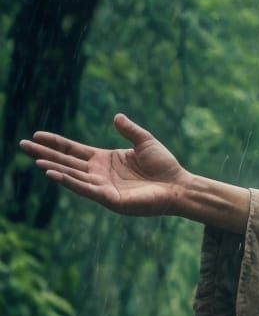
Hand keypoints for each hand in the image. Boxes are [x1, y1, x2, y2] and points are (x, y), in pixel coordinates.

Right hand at [17, 113, 190, 216]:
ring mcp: (104, 187)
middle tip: (22, 145)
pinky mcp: (111, 200)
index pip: (74, 150)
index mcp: (104, 160)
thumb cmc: (164, 166)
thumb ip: (130, 130)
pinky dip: (70, 182)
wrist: (179, 186)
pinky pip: (87, 190)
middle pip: (67, 162)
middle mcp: (99, 174)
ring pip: (73, 176)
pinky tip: (55, 174)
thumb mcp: (145, 142)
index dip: (56, 143)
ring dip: (55, 169)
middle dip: (45, 154)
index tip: (36, 135)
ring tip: (36, 161)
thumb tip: (116, 116)